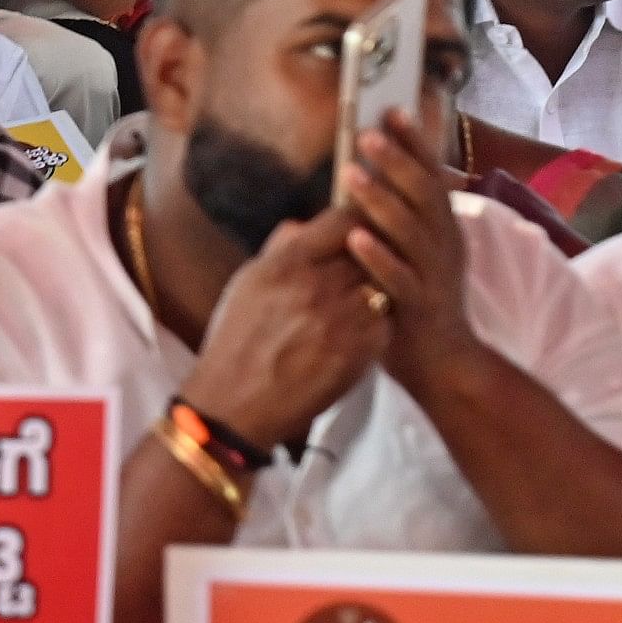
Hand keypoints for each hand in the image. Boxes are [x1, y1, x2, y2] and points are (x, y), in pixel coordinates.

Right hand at [180, 206, 391, 450]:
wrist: (237, 404)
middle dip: (370, 252)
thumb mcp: (247, 282)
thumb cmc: (236, 340)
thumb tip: (303, 224)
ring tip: (360, 296)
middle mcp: (318, 286)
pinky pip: (384, 321)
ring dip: (374, 286)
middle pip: (370, 250)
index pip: (344, 220)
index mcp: (287, 264)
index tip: (361, 223)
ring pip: (381, 284)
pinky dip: (377, 321)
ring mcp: (343, 320)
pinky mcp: (361, 352)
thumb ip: (279, 249)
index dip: (358, 218)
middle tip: (369, 258)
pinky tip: (359, 329)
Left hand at [342, 108, 482, 386]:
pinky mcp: (422, 308)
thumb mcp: (411, 252)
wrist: (445, 367)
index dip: (415, 143)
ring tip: (352, 173)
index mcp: (441, 228)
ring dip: (382, 201)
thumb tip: (366, 173)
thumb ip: (395, 217)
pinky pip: (399, 279)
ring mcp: (435, 276)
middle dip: (397, 161)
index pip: (430, 176)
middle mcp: (444, 245)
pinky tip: (354, 238)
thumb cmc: (416, 302)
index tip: (394, 109)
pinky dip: (378, 257)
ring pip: (411, 232)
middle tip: (367, 133)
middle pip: (424, 195)